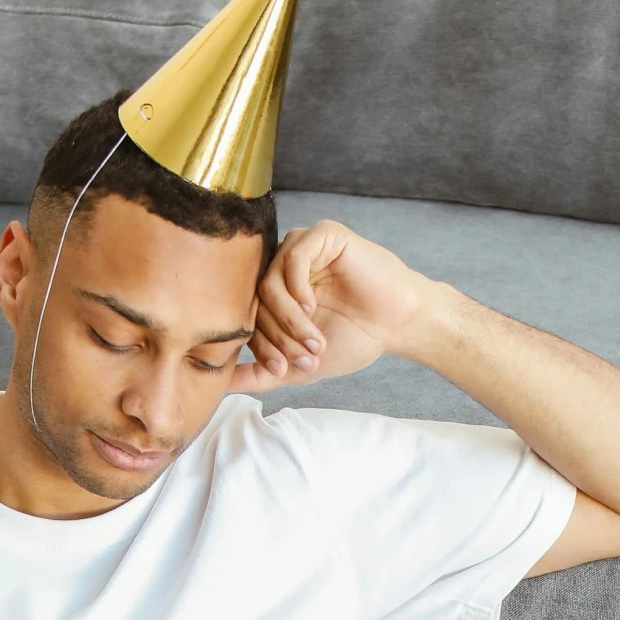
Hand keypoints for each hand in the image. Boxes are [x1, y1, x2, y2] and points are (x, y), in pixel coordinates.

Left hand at [229, 219, 433, 394]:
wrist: (397, 325)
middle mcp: (283, 265)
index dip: (261, 347)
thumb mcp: (298, 365)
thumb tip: (222, 384)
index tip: (284, 370)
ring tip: (313, 340)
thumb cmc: (354, 339)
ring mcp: (302, 246)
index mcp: (274, 290)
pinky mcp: (324, 235)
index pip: (248, 316)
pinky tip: (314, 307)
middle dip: (279, 337)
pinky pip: (294, 256)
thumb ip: (260, 373)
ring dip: (289, 318)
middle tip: (305, 358)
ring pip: (270, 280)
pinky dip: (298, 287)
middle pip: (256, 300)